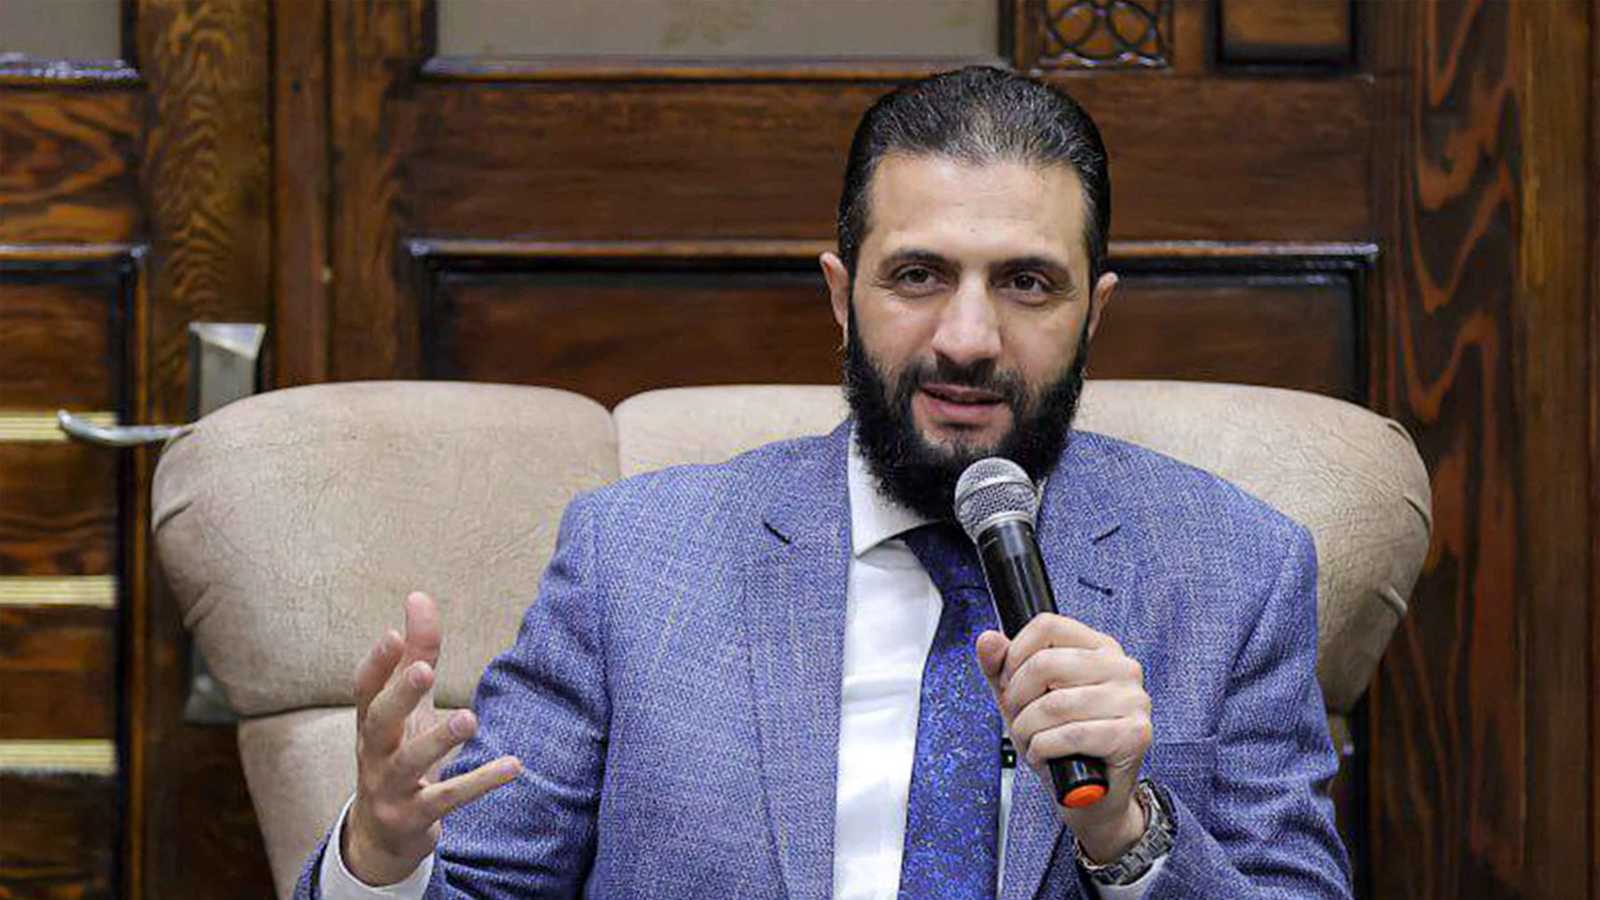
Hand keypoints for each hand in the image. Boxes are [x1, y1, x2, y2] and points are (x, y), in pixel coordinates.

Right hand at [343, 592, 522, 885]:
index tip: (392, 634)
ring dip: (439, 740)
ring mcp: (391, 789)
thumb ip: (415, 654)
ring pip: (411, 763)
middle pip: (379, 722)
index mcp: (369, 725)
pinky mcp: (416, 817)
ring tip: (469, 718)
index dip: (377, 664)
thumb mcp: (405, 708)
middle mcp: (373, 755)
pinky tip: (513, 765)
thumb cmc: (396, 754)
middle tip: (425, 671)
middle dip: (399, 696)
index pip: (364, 690)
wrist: (380, 837)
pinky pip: (448, 798)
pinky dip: (479, 781)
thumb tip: (419, 596)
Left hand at [976, 614, 1151, 862]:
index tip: (1011, 682)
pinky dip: (1044, 749)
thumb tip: (988, 639)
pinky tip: (1046, 755)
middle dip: (1018, 698)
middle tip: (1020, 718)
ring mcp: (1133, 700)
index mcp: (1100, 648)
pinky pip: (1070, 734)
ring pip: (1054, 703)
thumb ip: (1001, 668)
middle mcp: (1123, 667)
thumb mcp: (1024, 701)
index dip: (1015, 655)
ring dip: (1028, 730)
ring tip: (1033, 741)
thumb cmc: (1062, 745)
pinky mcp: (1134, 734)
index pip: (1047, 625)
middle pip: (1045, 662)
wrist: (1090, 798)